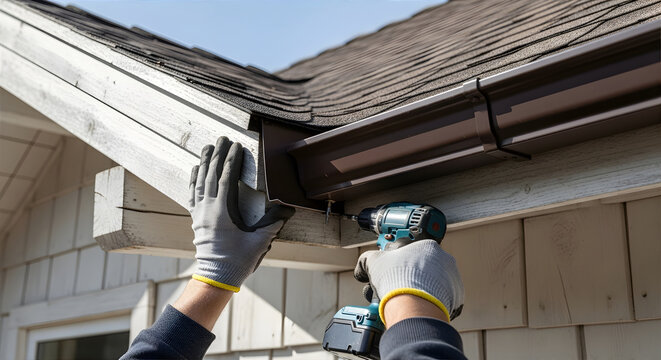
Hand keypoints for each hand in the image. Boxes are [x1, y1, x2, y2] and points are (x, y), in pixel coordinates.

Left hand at [189, 137, 294, 291]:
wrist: (216, 277)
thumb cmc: (238, 261)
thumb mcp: (259, 242)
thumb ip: (273, 223)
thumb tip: (288, 208)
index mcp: (223, 211)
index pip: (226, 178)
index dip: (232, 160)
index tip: (236, 146)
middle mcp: (208, 208)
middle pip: (211, 174)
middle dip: (218, 155)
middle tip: (222, 138)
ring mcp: (200, 213)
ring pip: (200, 181)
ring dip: (205, 162)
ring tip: (208, 147)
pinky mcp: (197, 219)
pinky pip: (193, 193)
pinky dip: (195, 179)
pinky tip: (196, 169)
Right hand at [354, 240, 463, 325]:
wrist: (414, 307)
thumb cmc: (397, 280)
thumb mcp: (374, 262)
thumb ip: (367, 260)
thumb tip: (362, 270)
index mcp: (426, 246)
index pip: (409, 249)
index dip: (396, 260)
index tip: (390, 268)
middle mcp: (444, 260)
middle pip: (420, 268)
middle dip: (405, 277)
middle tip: (392, 287)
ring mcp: (451, 279)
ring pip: (431, 284)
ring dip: (417, 290)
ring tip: (403, 300)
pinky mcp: (455, 298)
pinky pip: (440, 299)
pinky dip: (428, 303)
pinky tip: (416, 307)